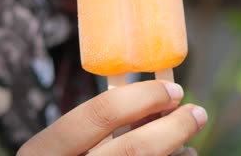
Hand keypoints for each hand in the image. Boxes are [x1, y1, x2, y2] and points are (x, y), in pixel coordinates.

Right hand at [17, 80, 207, 155]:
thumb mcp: (72, 143)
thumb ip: (103, 124)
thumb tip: (161, 102)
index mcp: (44, 151)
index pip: (98, 113)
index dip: (143, 96)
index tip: (173, 90)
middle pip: (135, 149)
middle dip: (175, 127)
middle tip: (197, 112)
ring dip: (177, 152)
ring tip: (188, 147)